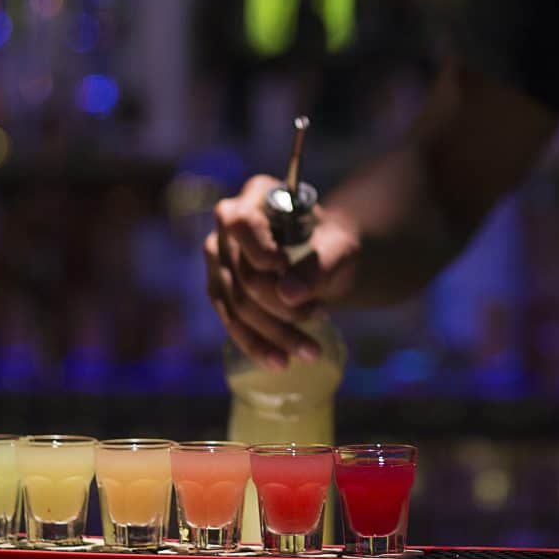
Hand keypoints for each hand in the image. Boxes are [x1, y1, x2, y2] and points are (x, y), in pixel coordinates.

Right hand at [205, 175, 359, 369]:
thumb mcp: (339, 249)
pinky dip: (256, 345)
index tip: (286, 269)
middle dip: (280, 305)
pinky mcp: (219, 289)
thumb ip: (318, 265)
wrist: (326, 261)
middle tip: (320, 314)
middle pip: (241, 274)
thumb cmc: (333, 246)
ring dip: (273, 332)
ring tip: (310, 350)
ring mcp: (219, 258)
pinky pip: (230, 322)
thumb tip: (289, 295)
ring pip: (236, 304)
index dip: (259, 252)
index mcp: (256, 196)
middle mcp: (227, 225)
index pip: (241, 224)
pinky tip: (280, 361)